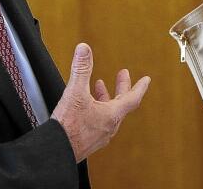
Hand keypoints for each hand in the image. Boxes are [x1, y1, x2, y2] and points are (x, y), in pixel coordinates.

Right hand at [51, 43, 150, 162]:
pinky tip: (87, 107)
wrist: (56, 152)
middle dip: (121, 87)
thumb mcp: (75, 93)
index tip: (146, 80)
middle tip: (122, 76)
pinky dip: (97, 109)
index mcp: (112, 114)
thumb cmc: (68, 128)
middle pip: (121, 104)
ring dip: (107, 98)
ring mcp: (100, 135)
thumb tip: (84, 50)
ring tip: (99, 87)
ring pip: (109, 113)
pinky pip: (99, 122)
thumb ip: (81, 69)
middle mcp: (109, 126)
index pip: (133, 98)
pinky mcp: (89, 141)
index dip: (140, 87)